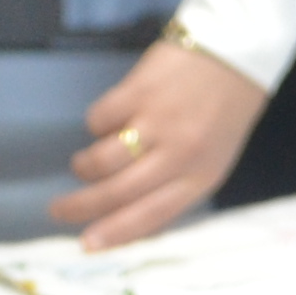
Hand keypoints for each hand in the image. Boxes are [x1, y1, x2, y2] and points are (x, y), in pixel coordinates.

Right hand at [51, 34, 265, 250]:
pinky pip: (98, 120)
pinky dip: (96, 125)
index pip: (152, 215)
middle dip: (81, 207)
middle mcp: (180, 154)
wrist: (238, 49)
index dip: (116, 233)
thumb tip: (128, 213)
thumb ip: (177, 184)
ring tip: (84, 164)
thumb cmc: (226, 109)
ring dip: (85, 167)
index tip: (86, 245)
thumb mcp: (214, 156)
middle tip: (57, 211)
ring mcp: (157, 121)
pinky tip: (111, 120)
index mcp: (203, 176)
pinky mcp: (137, 91)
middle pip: (118, 192)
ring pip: (100, 160)